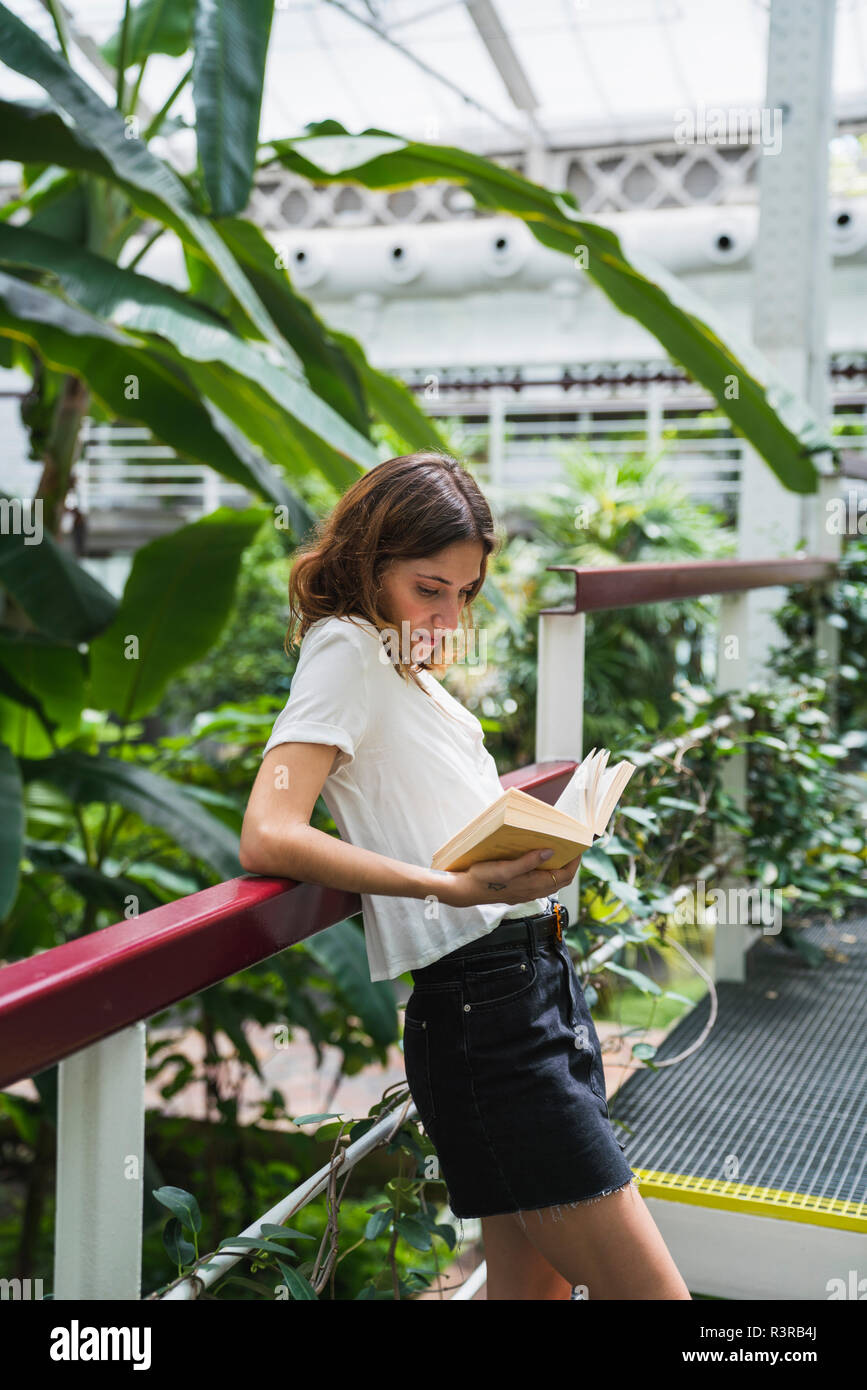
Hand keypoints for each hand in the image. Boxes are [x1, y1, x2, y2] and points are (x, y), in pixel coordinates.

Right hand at [437, 847, 582, 909]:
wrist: (465, 890)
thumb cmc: (484, 878)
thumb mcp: (506, 868)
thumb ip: (529, 861)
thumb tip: (551, 853)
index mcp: (533, 885)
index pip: (564, 876)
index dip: (574, 863)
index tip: (578, 848)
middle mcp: (532, 891)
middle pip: (560, 880)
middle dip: (569, 865)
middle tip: (571, 848)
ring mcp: (525, 893)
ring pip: (550, 883)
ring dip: (557, 869)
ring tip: (557, 852)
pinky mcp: (517, 891)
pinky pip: (540, 883)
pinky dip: (546, 872)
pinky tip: (538, 861)